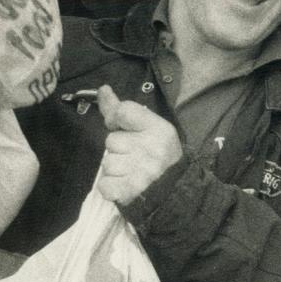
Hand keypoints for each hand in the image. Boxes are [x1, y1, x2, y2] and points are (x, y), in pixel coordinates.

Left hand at [96, 85, 181, 205]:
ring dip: (116, 170)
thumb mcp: (152, 128)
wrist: (178, 192)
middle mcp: (151, 148)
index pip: (123, 111)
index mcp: (159, 129)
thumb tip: (102, 89)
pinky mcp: (130, 191)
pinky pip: (105, 185)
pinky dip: (112, 187)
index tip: (121, 127)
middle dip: (119, 149)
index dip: (116, 120)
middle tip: (136, 158)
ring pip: (107, 163)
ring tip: (132, 173)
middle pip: (112, 140)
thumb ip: (124, 111)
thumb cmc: (163, 157)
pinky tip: (125, 186)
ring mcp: (140, 171)